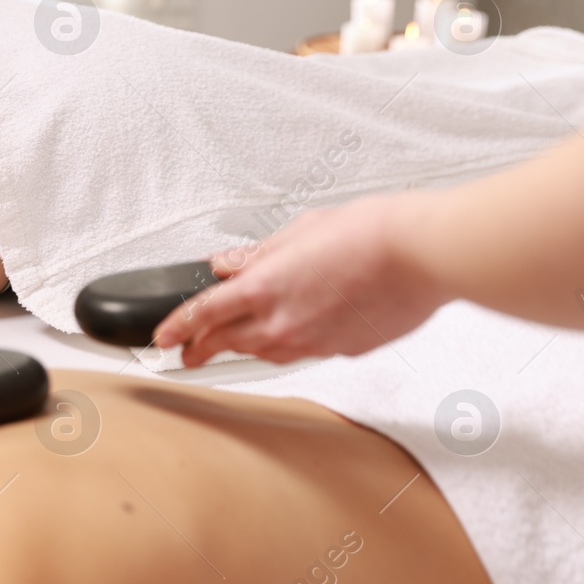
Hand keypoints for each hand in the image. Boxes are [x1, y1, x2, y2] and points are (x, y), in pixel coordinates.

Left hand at [151, 193, 446, 365]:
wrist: (422, 255)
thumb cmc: (371, 233)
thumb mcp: (300, 230)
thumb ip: (257, 254)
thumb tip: (226, 265)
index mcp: (264, 287)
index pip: (203, 314)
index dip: (176, 328)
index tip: (161, 338)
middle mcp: (283, 321)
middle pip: (227, 342)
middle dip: (201, 349)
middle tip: (187, 353)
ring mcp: (313, 341)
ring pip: (263, 351)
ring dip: (242, 347)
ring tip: (231, 343)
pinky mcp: (341, 350)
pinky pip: (301, 352)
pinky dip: (286, 343)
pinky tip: (287, 333)